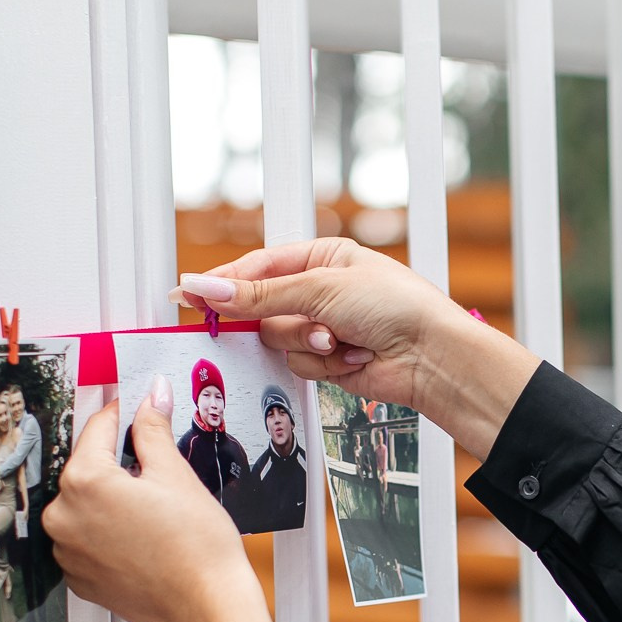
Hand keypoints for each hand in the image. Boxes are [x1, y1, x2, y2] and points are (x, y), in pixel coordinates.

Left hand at [46, 375, 297, 621]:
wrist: (206, 607)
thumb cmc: (196, 549)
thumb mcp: (175, 474)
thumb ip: (152, 428)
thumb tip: (151, 396)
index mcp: (83, 483)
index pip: (98, 429)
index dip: (123, 413)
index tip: (137, 406)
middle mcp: (64, 517)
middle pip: (88, 469)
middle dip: (119, 462)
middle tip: (158, 468)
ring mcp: (68, 552)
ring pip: (87, 506)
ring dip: (113, 499)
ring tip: (156, 510)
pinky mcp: (80, 578)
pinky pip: (88, 539)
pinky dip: (109, 531)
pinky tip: (144, 535)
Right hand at [174, 237, 539, 459]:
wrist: (431, 356)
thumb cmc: (397, 307)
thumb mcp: (322, 289)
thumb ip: (261, 295)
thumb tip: (211, 288)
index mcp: (321, 257)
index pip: (258, 268)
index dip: (224, 283)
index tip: (190, 294)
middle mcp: (320, 291)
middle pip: (263, 309)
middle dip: (282, 321)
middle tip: (294, 324)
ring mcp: (323, 327)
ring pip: (279, 341)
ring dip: (309, 345)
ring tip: (342, 340)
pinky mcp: (330, 360)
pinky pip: (301, 365)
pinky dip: (325, 364)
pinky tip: (353, 356)